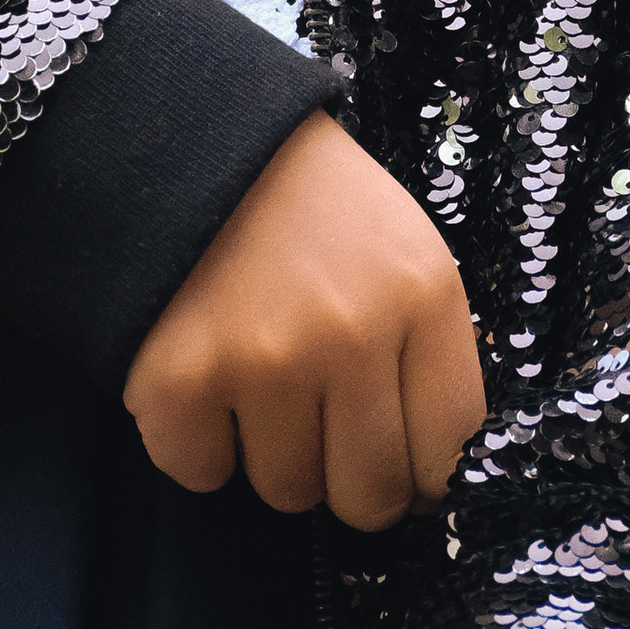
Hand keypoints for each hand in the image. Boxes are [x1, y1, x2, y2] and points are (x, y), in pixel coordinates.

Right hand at [123, 110, 486, 527]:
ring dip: (267, 449)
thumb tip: (429, 482)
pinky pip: (200, 473)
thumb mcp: (402, 249)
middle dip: (343, 474)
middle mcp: (351, 334)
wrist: (195, 131)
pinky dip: (195, 440)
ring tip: (253, 367)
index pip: (448, 456)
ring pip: (286, 491)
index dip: (418, 470)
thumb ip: (425, 353)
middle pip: (370, 497)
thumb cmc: (313, 204)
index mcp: (422, 295)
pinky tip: (201, 370)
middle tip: (315, 417)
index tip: (392, 453)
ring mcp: (264, 360)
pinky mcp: (181, 380)